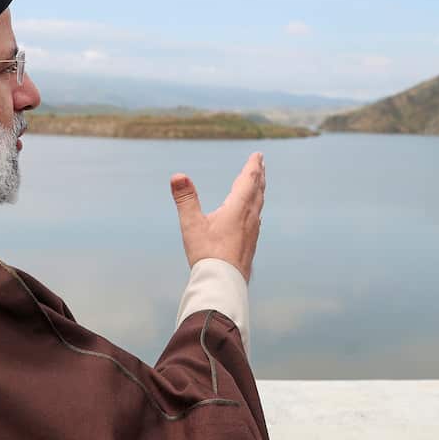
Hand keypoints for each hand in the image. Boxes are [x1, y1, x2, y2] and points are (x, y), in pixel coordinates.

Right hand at [170, 152, 265, 281]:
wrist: (223, 284)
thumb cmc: (207, 255)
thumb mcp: (192, 225)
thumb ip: (185, 199)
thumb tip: (177, 176)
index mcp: (238, 209)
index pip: (248, 181)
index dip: (253, 166)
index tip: (258, 155)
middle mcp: (249, 218)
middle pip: (257, 191)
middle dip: (258, 175)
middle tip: (260, 164)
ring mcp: (252, 233)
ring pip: (258, 206)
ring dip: (259, 191)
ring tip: (258, 185)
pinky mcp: (250, 245)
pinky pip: (256, 220)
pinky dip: (255, 208)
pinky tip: (252, 216)